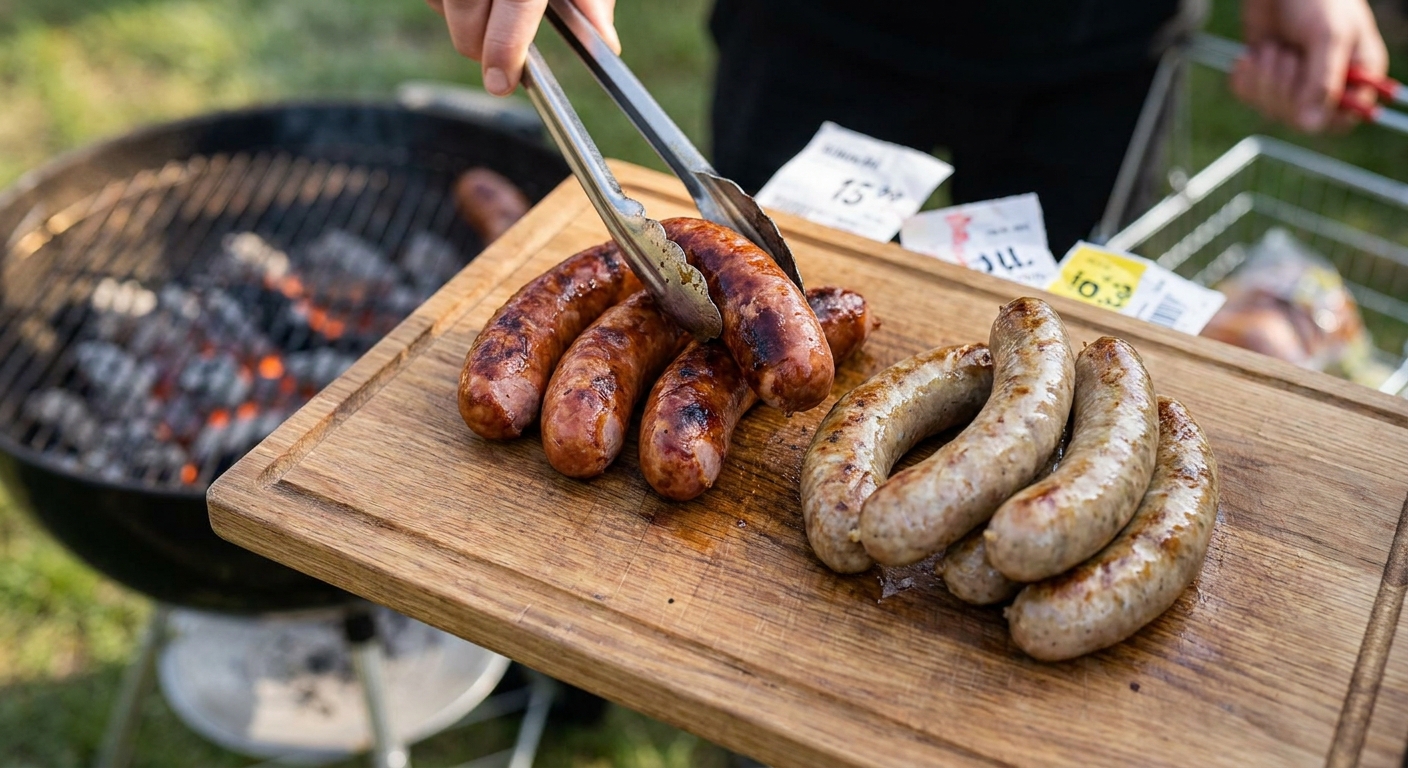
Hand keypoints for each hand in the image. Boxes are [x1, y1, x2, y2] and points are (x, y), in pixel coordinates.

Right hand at [427, 0, 619, 95]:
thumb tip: (606, 44)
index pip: (514, 5)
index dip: (503, 48)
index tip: (501, 81)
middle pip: (464, 8)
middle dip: (477, 44)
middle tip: (498, 61)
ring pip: (442, 1)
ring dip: (460, 20)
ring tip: (489, 15)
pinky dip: (448, 4)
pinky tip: (474, 1)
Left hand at [1231, 0, 1388, 131]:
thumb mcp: (1328, 36)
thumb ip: (1322, 81)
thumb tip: (1311, 126)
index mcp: (1355, 74)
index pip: (1340, 120)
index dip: (1319, 114)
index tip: (1303, 91)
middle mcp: (1325, 83)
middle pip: (1299, 118)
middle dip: (1284, 87)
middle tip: (1285, 54)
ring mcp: (1292, 81)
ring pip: (1270, 109)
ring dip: (1264, 78)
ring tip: (1271, 47)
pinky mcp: (1263, 76)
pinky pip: (1247, 96)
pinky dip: (1245, 77)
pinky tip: (1250, 55)